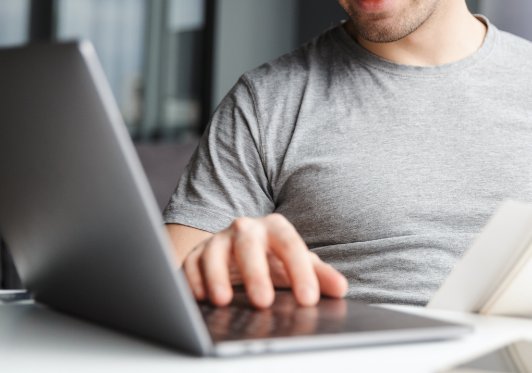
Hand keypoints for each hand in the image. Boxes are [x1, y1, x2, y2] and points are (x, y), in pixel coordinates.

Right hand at [181, 213, 347, 308]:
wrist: (241, 249)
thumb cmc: (273, 258)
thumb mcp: (298, 264)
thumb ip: (320, 275)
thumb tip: (340, 288)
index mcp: (275, 228)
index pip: (290, 246)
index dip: (300, 271)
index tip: (309, 299)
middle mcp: (246, 229)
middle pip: (250, 246)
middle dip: (256, 273)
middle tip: (265, 302)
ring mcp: (219, 240)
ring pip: (214, 252)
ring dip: (217, 276)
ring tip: (223, 301)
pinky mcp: (196, 253)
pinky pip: (190, 263)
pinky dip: (193, 280)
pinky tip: (200, 297)